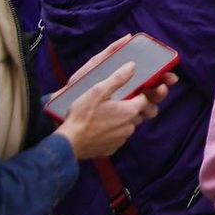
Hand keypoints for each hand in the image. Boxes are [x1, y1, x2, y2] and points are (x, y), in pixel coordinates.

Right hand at [57, 57, 172, 160]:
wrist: (69, 143)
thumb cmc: (82, 116)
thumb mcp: (98, 91)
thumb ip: (117, 78)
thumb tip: (132, 66)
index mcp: (129, 111)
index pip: (146, 99)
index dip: (140, 93)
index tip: (132, 90)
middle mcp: (129, 127)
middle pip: (140, 113)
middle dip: (134, 107)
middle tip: (120, 101)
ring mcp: (121, 139)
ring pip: (129, 126)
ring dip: (124, 119)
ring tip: (108, 113)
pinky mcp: (112, 148)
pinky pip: (118, 137)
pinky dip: (114, 131)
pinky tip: (101, 126)